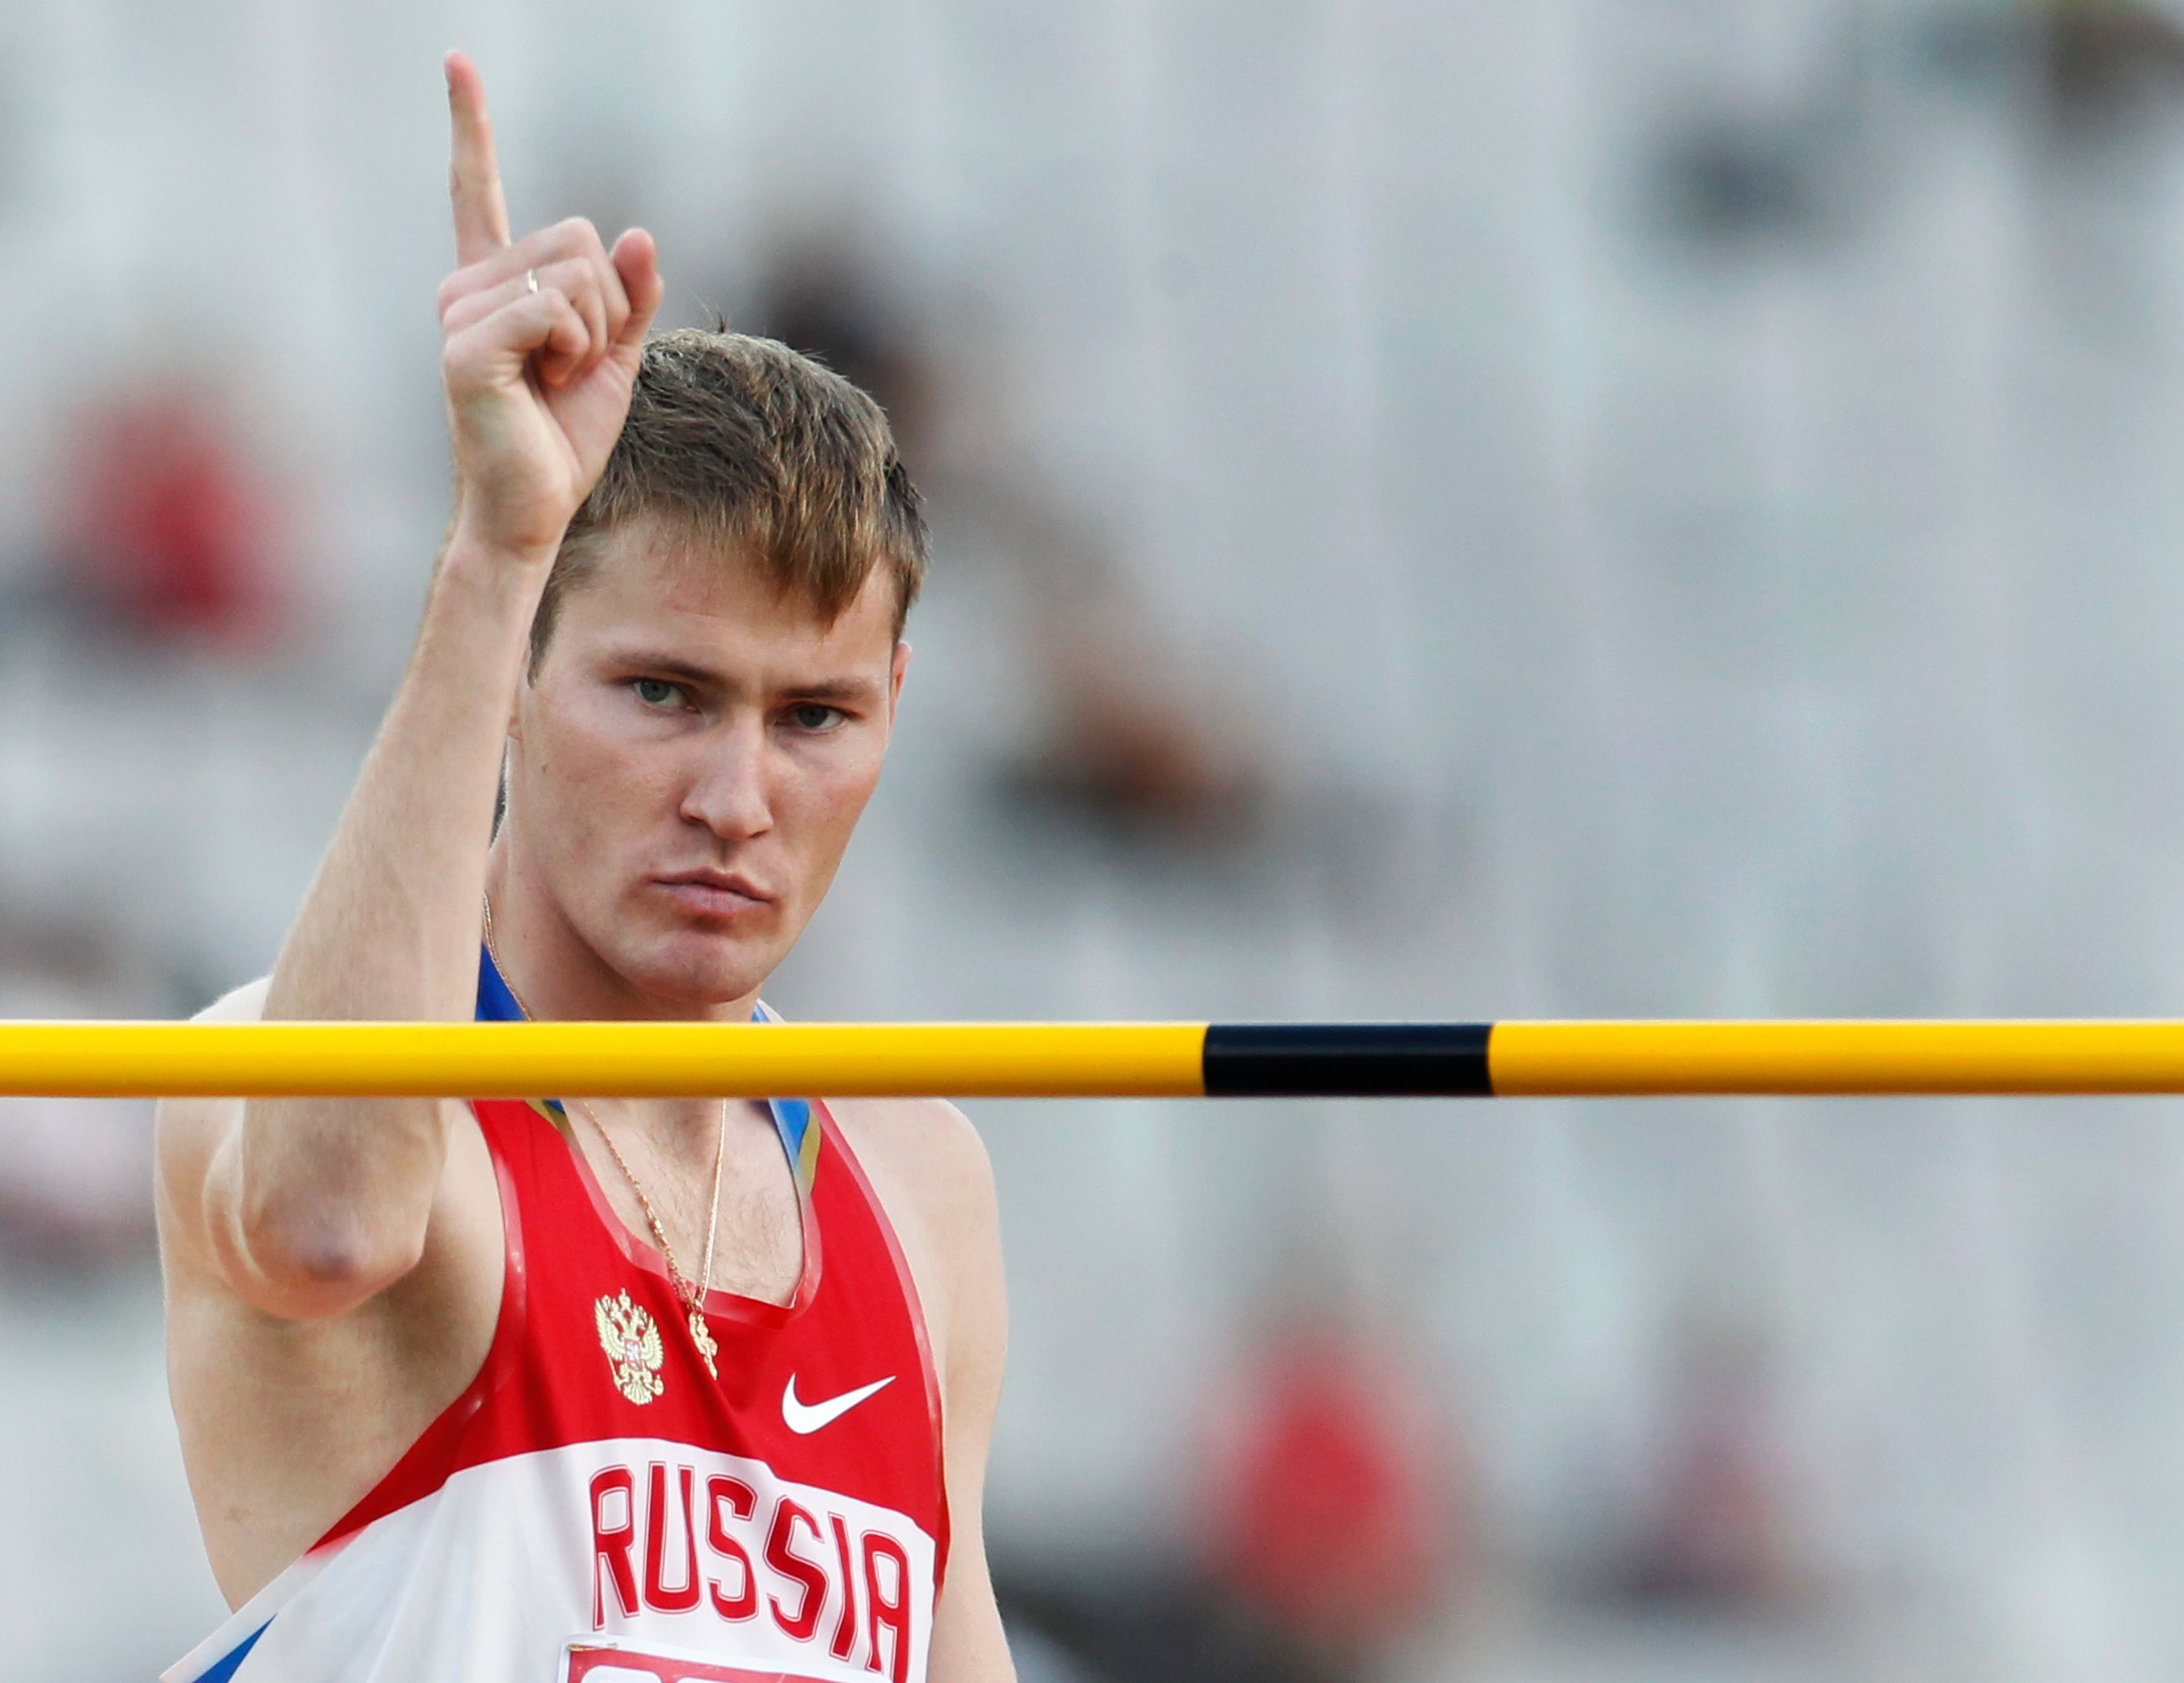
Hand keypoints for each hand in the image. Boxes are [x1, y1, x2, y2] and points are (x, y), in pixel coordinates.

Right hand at [435, 52, 663, 561]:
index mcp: (493, 284)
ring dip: (596, 332)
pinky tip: (550, 381)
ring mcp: (457, 313)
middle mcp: (464, 287)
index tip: (456, 62)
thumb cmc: (566, 438)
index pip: (476, 190)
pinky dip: (576, 345)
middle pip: (576, 237)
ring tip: (558, 378)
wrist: (536, 508)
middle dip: (609, 304)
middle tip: (576, 363)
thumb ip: (631, 296)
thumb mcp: (616, 356)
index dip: (467, 126)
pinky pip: (554, 307)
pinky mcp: (464, 346)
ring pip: (574, 272)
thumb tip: (641, 234)